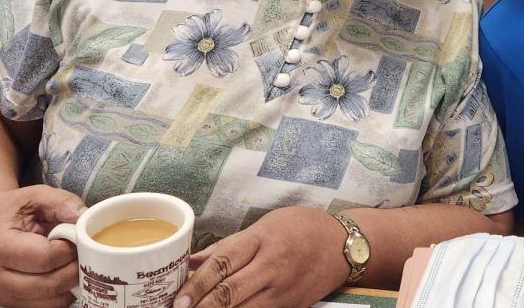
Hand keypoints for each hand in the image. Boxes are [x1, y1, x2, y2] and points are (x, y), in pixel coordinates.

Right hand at [0, 185, 85, 307]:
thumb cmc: (8, 210)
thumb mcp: (34, 195)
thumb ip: (61, 202)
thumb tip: (84, 217)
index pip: (45, 258)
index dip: (68, 250)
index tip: (76, 238)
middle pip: (48, 285)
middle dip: (73, 270)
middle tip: (83, 253)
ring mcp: (0, 294)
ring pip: (48, 302)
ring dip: (69, 285)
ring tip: (73, 263)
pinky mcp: (7, 303)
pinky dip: (59, 295)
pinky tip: (62, 275)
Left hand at [174, 206, 349, 307]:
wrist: (344, 245)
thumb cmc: (302, 227)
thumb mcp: (266, 224)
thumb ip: (229, 245)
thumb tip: (193, 261)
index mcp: (263, 240)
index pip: (223, 263)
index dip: (198, 284)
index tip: (178, 299)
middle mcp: (273, 266)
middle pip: (229, 292)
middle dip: (201, 307)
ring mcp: (283, 291)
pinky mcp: (292, 307)